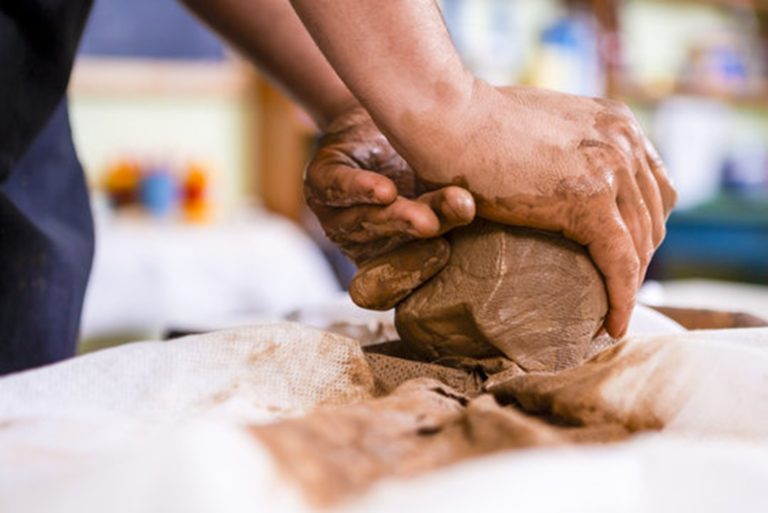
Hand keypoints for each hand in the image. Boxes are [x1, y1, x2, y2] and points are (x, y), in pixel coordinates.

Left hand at [305, 106, 475, 308]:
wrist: (377, 118)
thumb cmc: (418, 163)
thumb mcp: (440, 189)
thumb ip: (459, 211)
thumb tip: (517, 215)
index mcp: (392, 255)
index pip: (398, 281)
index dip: (416, 272)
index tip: (444, 255)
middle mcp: (363, 243)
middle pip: (389, 245)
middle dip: (416, 239)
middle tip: (440, 232)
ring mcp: (337, 216)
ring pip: (366, 220)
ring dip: (396, 218)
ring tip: (423, 217)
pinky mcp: (322, 182)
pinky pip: (339, 189)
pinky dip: (361, 190)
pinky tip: (384, 191)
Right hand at [397, 84, 676, 337]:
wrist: (448, 116)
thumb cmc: (471, 122)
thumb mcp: (534, 126)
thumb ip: (558, 148)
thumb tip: (547, 174)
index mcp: (614, 123)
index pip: (652, 186)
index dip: (643, 230)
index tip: (624, 259)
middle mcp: (623, 140)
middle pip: (653, 218)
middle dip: (638, 262)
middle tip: (612, 294)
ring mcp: (611, 167)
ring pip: (640, 245)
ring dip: (628, 285)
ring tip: (608, 315)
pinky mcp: (589, 200)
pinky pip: (618, 262)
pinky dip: (620, 298)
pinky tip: (610, 325)